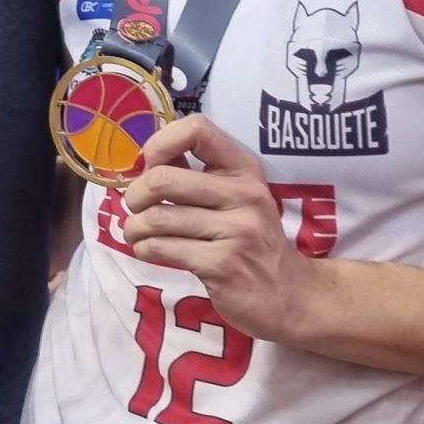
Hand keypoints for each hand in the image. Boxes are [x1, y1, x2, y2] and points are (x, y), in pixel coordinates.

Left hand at [121, 115, 321, 344]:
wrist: (289, 294)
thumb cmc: (252, 242)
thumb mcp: (237, 199)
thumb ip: (198, 176)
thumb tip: (146, 161)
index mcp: (244, 169)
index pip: (198, 129)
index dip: (160, 142)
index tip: (149, 166)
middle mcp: (244, 195)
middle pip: (163, 179)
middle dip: (135, 194)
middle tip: (135, 207)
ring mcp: (235, 231)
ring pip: (157, 218)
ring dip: (134, 227)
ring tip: (137, 233)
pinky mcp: (222, 265)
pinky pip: (162, 248)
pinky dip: (144, 248)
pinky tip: (149, 250)